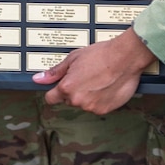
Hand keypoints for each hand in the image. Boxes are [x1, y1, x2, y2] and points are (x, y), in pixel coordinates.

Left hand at [38, 30, 155, 115]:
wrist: (125, 57)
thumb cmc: (102, 55)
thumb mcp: (73, 58)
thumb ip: (55, 72)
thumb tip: (39, 78)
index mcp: (66, 88)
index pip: (51, 98)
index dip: (55, 91)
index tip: (59, 88)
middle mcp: (77, 100)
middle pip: (69, 100)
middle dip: (75, 91)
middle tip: (86, 77)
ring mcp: (92, 106)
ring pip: (84, 103)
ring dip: (89, 96)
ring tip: (99, 80)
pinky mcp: (105, 109)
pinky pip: (98, 106)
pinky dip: (101, 99)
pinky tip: (106, 86)